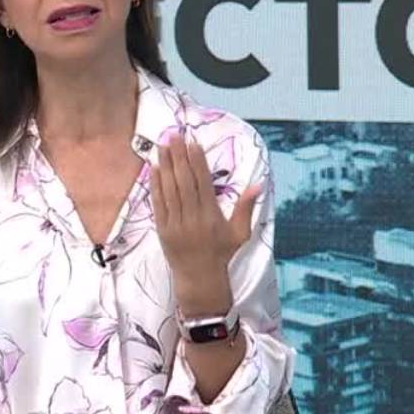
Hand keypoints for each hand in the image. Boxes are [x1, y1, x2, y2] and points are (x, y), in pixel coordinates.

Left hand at [149, 130, 261, 314]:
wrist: (200, 278)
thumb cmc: (222, 253)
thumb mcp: (240, 232)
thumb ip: (246, 207)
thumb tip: (259, 184)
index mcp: (211, 216)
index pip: (202, 183)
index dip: (197, 161)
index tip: (193, 143)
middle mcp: (192, 218)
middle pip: (184, 181)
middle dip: (179, 156)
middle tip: (174, 135)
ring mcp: (176, 223)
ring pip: (170, 189)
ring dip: (166, 165)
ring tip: (163, 144)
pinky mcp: (163, 229)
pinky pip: (158, 203)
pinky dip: (156, 184)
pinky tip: (155, 167)